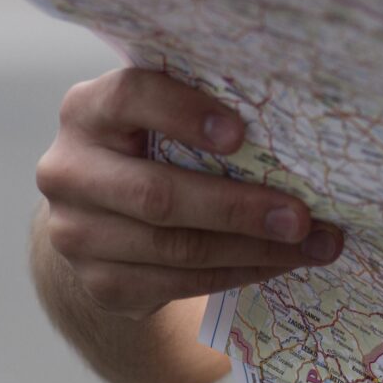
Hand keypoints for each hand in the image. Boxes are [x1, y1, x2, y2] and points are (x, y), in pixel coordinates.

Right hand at [35, 67, 342, 320]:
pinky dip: (238, 273)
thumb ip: (207, 102)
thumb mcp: (169, 109)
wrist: (109, 207)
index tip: (240, 133)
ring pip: (173, 249)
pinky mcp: (98, 283)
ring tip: (314, 245)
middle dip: (238, 208)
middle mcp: (68, 171)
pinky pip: (176, 285)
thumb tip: (298, 120)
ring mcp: (75, 234)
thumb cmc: (160, 138)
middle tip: (302, 217)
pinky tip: (281, 263)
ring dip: (253, 250)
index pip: (129, 97)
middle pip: (156, 195)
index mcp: (87, 110)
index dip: (183, 113)